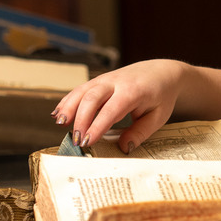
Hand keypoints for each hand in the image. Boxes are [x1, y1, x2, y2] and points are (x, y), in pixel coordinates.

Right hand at [52, 59, 187, 151]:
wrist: (162, 72)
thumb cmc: (161, 96)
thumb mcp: (158, 117)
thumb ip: (140, 132)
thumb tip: (124, 148)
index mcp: (133, 91)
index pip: (111, 109)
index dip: (97, 126)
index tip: (87, 142)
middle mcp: (116, 82)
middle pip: (92, 97)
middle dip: (81, 119)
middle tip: (75, 140)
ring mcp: (105, 79)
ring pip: (82, 90)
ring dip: (69, 107)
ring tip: (59, 124)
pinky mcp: (98, 80)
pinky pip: (80, 89)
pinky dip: (68, 101)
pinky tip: (58, 114)